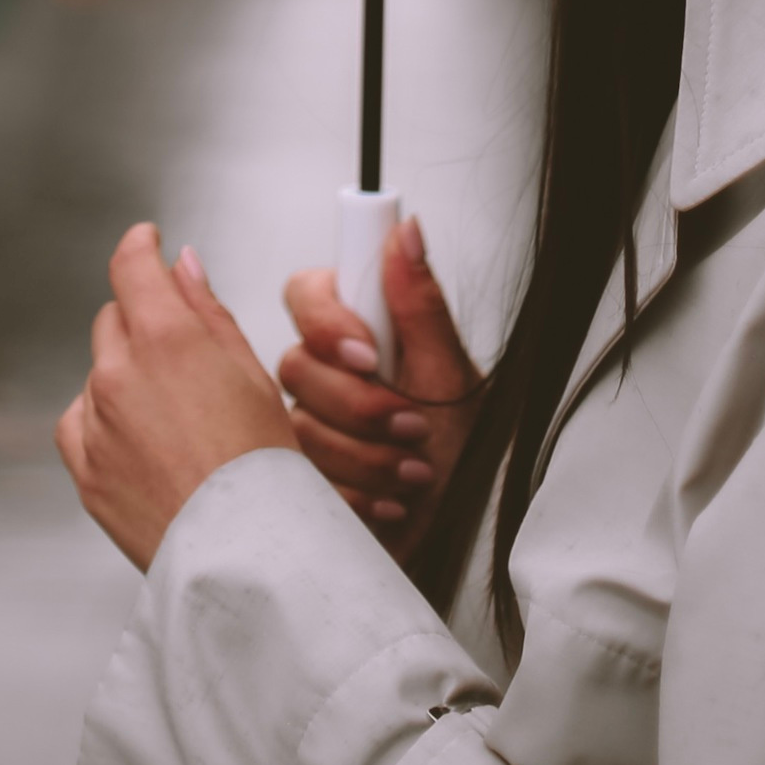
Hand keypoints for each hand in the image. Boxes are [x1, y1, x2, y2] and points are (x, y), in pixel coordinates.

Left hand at [56, 223, 298, 569]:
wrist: (244, 556)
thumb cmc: (264, 471)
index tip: (146, 243)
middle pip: (115, 319)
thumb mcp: (251, 375)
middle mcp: (119, 374)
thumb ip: (207, 311)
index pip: (132, 265)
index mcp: (167, 339)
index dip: (140, 246)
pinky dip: (103, 423)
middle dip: (143, 323)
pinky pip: (81, 423)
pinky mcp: (84, 469)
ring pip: (99, 373)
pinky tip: (146, 446)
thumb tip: (182, 264)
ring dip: (126, 380)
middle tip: (184, 360)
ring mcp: (95, 423)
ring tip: (178, 424)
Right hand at [279, 216, 480, 554]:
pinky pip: (302, 477)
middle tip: (412, 425)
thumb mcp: (451, 377)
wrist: (465, 535)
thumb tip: (406, 229)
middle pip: (296, 364)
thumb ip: (420, 305)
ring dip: (367, 455)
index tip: (369, 355)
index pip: (305, 292)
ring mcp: (314, 424)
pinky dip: (356, 493)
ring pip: (299, 426)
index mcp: (363, 331)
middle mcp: (331, 372)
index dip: (327, 322)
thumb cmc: (467, 456)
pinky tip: (391, 499)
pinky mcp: (306, 475)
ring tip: (414, 470)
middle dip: (359, 406)